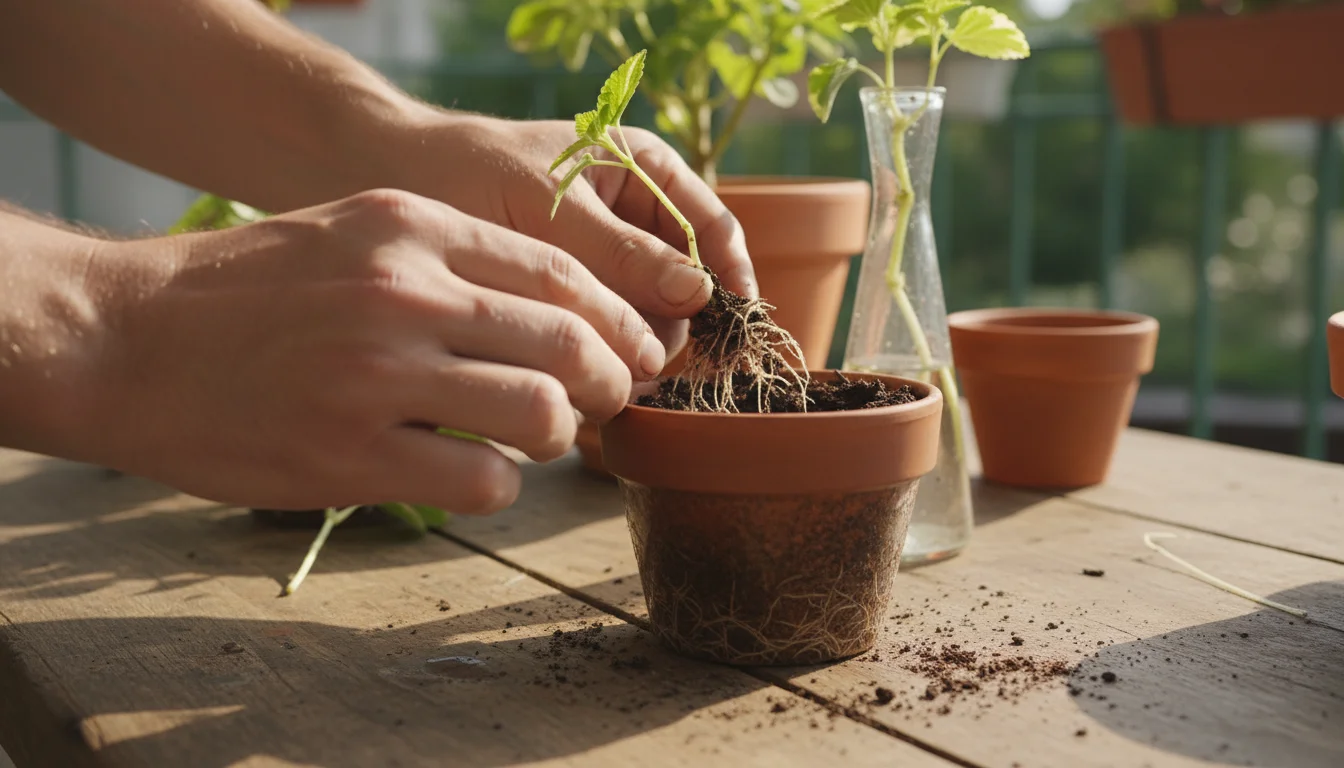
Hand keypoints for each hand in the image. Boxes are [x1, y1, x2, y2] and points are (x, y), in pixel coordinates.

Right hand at [79, 189, 660, 512]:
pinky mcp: (349, 454)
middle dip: (610, 381)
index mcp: (412, 226)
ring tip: (530, 440)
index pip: (562, 272)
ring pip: (540, 411)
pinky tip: (472, 475)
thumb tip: (559, 312)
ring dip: (556, 435)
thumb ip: (452, 259)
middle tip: (604, 402)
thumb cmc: (249, 289)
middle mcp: (404, 291)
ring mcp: (377, 374)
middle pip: (570, 342)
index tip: (635, 351)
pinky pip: (482, 481)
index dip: (618, 320)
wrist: (126, 338)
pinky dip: (499, 485)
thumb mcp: (354, 232)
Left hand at [401, 115, 755, 356]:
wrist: (389, 184)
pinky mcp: (575, 307)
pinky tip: (583, 382)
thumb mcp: (550, 207)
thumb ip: (621, 251)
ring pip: (650, 321)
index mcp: (645, 172)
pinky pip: (609, 339)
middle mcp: (636, 222)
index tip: (732, 329)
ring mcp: (607, 268)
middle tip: (645, 369)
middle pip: (686, 288)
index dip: (731, 279)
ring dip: (637, 352)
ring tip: (608, 381)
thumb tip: (700, 295)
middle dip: (672, 328)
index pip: (712, 229)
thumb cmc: (470, 173)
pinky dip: (604, 362)